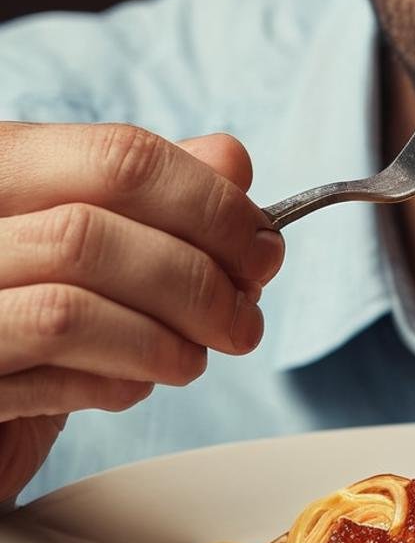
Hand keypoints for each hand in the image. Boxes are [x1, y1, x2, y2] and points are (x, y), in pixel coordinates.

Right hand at [0, 124, 284, 501]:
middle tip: (245, 314)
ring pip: (67, 311)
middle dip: (197, 279)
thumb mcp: (95, 237)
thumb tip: (231, 160)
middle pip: (90, 235)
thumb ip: (154, 194)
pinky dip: (115, 384)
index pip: (121, 159)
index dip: (212, 204)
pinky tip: (136, 384)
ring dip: (162, 340)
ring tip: (196, 356)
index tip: (261, 246)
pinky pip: (44, 379)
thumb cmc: (32, 305)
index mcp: (3, 164)